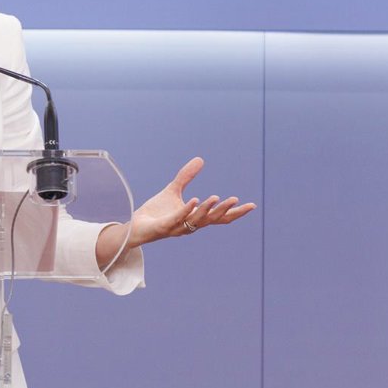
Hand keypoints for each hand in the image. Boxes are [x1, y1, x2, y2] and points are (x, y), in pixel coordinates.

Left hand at [128, 157, 255, 247]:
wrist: (135, 226)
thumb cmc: (156, 212)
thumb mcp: (173, 191)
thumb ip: (186, 177)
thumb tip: (200, 159)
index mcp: (195, 218)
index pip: (220, 217)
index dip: (235, 212)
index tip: (252, 205)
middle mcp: (190, 224)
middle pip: (212, 220)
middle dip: (224, 210)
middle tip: (236, 200)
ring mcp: (178, 227)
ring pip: (197, 220)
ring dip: (207, 209)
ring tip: (215, 197)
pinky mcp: (164, 227)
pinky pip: (178, 218)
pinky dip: (186, 210)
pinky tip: (194, 200)